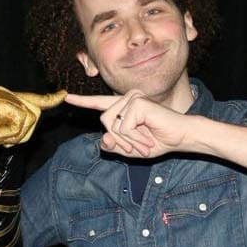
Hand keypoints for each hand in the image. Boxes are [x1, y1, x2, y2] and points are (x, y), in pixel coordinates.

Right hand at [0, 86, 65, 208]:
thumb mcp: (0, 134)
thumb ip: (17, 126)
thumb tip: (34, 119)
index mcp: (4, 99)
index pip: (32, 98)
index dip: (49, 98)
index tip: (63, 94)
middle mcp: (3, 93)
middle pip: (35, 112)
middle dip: (25, 132)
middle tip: (3, 140)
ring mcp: (0, 95)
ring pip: (30, 117)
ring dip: (16, 135)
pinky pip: (20, 120)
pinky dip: (10, 133)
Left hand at [65, 90, 188, 157]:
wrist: (181, 138)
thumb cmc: (158, 141)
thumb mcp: (130, 150)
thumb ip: (114, 146)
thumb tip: (103, 140)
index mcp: (123, 108)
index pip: (99, 104)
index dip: (82, 101)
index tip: (66, 96)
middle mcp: (126, 99)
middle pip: (103, 121)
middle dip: (119, 140)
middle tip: (138, 146)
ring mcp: (132, 98)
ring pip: (112, 124)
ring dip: (128, 140)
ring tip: (146, 140)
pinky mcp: (137, 102)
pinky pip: (123, 127)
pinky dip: (134, 138)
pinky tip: (149, 136)